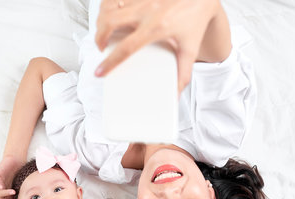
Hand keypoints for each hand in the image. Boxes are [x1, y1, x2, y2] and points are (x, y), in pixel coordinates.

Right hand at [95, 0, 221, 91]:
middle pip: (110, 23)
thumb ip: (183, 73)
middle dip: (99, 38)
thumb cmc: (195, 20)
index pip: (126, 48)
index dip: (110, 62)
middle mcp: (147, 10)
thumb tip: (175, 94)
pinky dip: (107, 6)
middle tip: (101, 48)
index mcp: (157, 27)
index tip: (100, 71)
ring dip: (100, 21)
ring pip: (109, 7)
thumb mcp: (191, 48)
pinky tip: (109, 14)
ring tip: (103, 32)